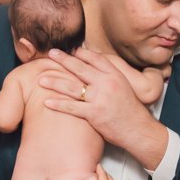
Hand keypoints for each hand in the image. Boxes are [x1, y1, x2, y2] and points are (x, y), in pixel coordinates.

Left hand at [40, 48, 166, 162]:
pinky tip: (47, 101)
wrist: (138, 129)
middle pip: (80, 68)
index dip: (80, 53)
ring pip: (73, 87)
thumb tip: (96, 62)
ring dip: (55, 82)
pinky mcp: (94, 114)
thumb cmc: (130, 109)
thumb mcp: (123, 85)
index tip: (69, 50)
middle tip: (50, 54)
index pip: (95, 58)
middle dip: (63, 60)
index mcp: (114, 75)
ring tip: (41, 79)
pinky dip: (58, 104)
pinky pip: (72, 107)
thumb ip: (109, 75)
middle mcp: (106, 83)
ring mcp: (100, 98)